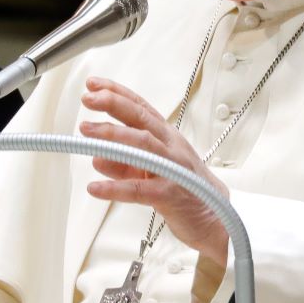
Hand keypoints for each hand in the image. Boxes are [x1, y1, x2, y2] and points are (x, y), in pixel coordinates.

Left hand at [79, 77, 229, 266]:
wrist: (216, 217)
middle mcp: (171, 147)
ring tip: (86, 131)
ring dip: (113, 135)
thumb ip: (125, 162)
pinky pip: (140, 189)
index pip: (141, 108)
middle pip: (142, 118)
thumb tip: (98, 156)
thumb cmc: (184, 188)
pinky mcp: (171, 195)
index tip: (94, 84)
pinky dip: (116, 187)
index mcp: (167, 137)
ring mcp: (173, 169)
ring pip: (143, 145)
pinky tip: (95, 187)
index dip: (117, 93)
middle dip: (114, 104)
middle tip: (89, 98)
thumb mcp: (151, 171)